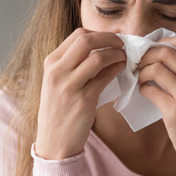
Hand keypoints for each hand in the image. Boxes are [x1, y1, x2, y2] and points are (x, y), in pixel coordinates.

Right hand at [35, 28, 125, 159]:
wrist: (54, 141)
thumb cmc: (60, 109)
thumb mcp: (58, 81)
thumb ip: (73, 63)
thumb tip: (102, 46)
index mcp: (51, 63)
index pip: (78, 35)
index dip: (100, 34)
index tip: (112, 39)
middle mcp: (57, 72)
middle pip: (86, 40)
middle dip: (110, 38)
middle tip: (122, 43)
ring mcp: (69, 86)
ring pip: (97, 57)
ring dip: (116, 54)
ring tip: (125, 57)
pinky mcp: (83, 101)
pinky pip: (105, 78)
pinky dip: (117, 69)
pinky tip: (122, 69)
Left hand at [137, 35, 175, 171]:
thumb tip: (161, 54)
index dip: (161, 42)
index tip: (151, 50)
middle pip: (166, 51)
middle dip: (146, 54)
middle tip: (139, 63)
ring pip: (156, 68)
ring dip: (142, 71)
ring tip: (140, 79)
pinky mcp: (174, 112)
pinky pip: (150, 90)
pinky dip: (142, 88)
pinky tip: (144, 92)